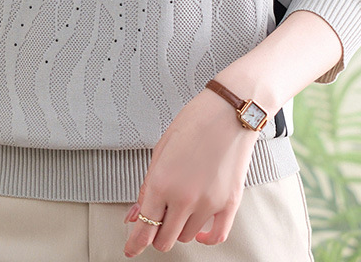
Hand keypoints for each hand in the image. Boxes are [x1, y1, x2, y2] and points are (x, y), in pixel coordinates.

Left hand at [122, 86, 259, 256]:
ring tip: (180, 210)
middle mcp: (183, 197)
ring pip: (187, 237)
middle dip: (156, 235)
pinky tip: (200, 231)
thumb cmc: (195, 122)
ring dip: (179, 229)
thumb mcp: (160, 150)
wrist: (229, 112)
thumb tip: (136, 213)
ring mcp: (208, 203)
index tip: (131, 249)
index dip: (135, 243)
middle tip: (156, 223)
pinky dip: (205, 238)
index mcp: (161, 182)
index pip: (144, 226)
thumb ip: (147, 186)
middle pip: (165, 239)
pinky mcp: (229, 203)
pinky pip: (217, 236)